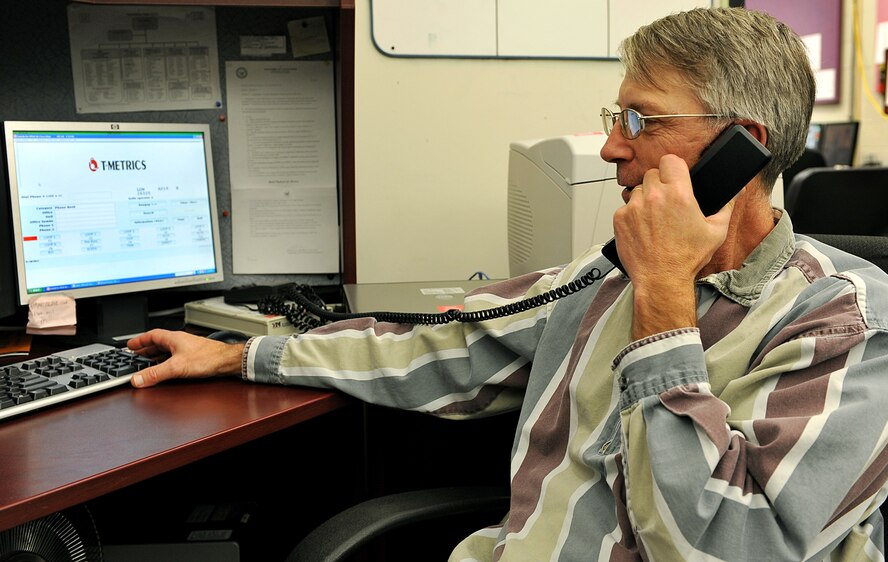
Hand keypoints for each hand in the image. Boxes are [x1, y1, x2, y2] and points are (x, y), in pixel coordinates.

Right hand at [127, 329, 244, 387]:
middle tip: (135, 355)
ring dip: (156, 356)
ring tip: (147, 363)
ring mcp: (187, 348)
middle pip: (158, 343)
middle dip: (145, 349)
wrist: (227, 361)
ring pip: (166, 350)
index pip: (152, 335)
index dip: (139, 340)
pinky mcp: (194, 357)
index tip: (130, 345)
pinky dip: (166, 361)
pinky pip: (175, 357)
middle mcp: (180, 341)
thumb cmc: (208, 358)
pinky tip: (166, 368)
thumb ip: (156, 373)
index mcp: (174, 338)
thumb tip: (138, 379)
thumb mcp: (176, 367)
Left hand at [613, 154, 735, 338]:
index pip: (670, 160)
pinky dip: (632, 215)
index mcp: (679, 195)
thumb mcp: (716, 232)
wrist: (661, 279)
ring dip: (645, 199)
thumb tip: (736, 190)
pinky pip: (625, 207)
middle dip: (660, 184)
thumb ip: (727, 206)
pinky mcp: (620, 219)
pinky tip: (644, 229)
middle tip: (667, 202)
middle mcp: (654, 197)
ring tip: (655, 218)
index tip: (676, 175)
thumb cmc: (686, 259)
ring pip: (638, 190)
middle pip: (653, 174)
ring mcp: (634, 207)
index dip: (674, 167)